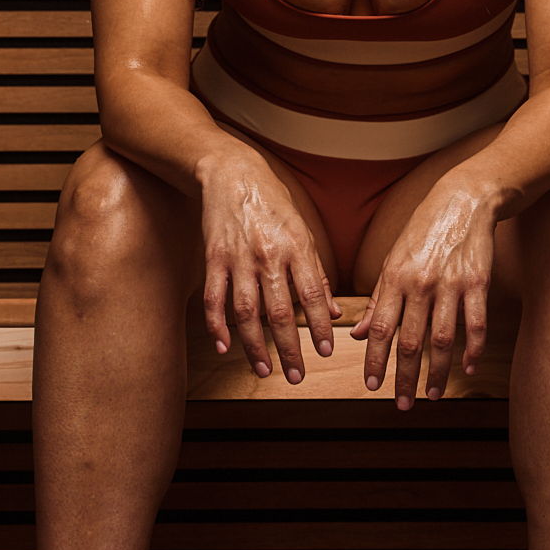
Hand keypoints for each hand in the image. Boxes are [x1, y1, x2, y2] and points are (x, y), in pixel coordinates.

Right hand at [197, 157, 337, 383]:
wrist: (232, 173)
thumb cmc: (273, 202)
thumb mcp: (304, 231)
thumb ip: (318, 273)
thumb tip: (336, 312)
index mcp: (297, 247)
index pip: (313, 295)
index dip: (320, 326)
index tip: (325, 352)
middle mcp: (269, 255)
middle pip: (280, 312)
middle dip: (290, 349)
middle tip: (296, 376)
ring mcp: (239, 258)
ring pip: (247, 312)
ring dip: (255, 346)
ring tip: (265, 370)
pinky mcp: (214, 258)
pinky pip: (214, 299)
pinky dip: (217, 326)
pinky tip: (225, 347)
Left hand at [351, 176, 496, 408]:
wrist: (464, 199)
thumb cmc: (423, 230)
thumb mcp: (392, 259)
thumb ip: (377, 299)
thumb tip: (356, 333)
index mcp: (394, 277)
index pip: (379, 328)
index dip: (374, 360)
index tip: (371, 387)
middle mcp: (420, 283)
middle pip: (410, 341)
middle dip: (404, 378)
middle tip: (401, 405)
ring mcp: (451, 283)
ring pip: (442, 339)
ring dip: (437, 373)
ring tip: (432, 395)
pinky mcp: (478, 282)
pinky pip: (476, 324)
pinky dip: (473, 350)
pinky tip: (467, 368)